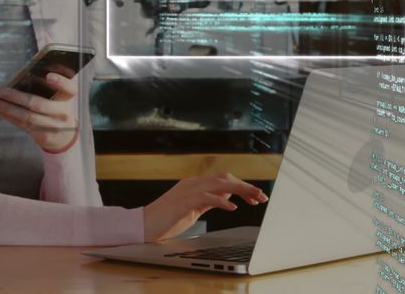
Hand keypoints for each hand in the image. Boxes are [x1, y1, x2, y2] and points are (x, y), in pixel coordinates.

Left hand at [0, 72, 78, 153]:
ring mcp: (52, 126)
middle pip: (39, 104)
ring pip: (27, 117)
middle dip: (17, 97)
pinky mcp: (42, 135)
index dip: (60, 82)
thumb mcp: (59, 96)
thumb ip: (48, 85)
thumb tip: (25, 70)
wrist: (64, 137)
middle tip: (2, 90)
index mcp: (68, 98)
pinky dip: (8, 116)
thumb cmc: (57, 108)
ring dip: (7, 108)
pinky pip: (22, 124)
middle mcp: (62, 112)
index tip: (49, 76)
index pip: (69, 88)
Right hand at [143, 173, 268, 241]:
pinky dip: (221, 201)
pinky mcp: (183, 201)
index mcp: (194, 185)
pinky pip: (206, 197)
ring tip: (254, 198)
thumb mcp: (193, 209)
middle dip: (246, 186)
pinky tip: (232, 207)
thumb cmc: (165, 220)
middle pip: (224, 179)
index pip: (223, 180)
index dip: (241, 186)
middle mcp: (192, 183)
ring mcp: (187, 190)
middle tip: (262, 196)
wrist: (142, 225)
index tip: (256, 196)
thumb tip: (227, 196)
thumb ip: (208, 201)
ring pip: (219, 184)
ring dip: (240, 189)